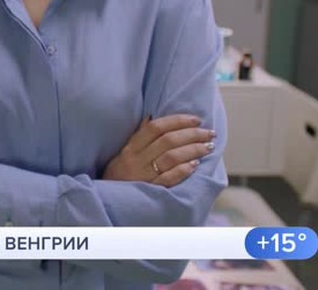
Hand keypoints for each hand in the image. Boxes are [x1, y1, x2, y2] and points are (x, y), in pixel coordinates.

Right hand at [102, 114, 216, 186]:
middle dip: (192, 134)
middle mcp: (137, 160)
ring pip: (171, 158)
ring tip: (207, 147)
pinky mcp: (151, 190)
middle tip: (209, 133)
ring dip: (193, 150)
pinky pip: (169, 178)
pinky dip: (183, 170)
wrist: (109, 199)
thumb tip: (152, 117)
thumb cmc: (120, 173)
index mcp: (132, 147)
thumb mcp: (124, 152)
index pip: (156, 128)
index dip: (178, 121)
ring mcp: (144, 175)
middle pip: (168, 141)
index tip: (196, 119)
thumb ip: (139, 136)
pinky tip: (195, 165)